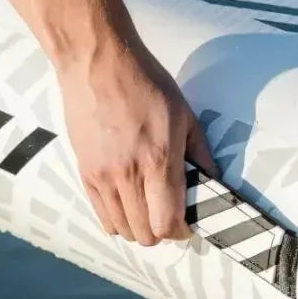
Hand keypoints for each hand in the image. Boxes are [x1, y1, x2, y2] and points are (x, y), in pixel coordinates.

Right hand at [59, 41, 217, 246]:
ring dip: (138, 228)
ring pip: (122, 230)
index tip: (186, 225)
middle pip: (145, 234)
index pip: (167, 222)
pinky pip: (102, 216)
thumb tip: (212, 180)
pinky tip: (126, 206)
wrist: (96, 64)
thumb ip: (199, 152)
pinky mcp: (85, 174)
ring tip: (147, 212)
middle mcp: (128, 175)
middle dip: (160, 233)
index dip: (180, 232)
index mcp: (158, 160)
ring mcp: (103, 177)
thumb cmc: (144, 83)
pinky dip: (117, 220)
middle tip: (167, 217)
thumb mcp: (183, 113)